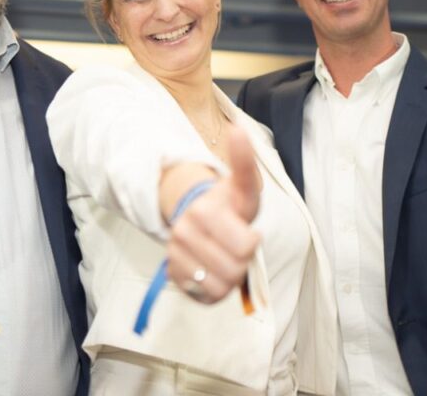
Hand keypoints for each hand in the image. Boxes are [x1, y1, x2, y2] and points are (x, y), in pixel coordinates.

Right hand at [165, 127, 260, 302]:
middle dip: (242, 261)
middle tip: (236, 246)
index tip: (247, 232)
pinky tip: (214, 271)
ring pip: (220, 286)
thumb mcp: (243, 185)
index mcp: (204, 211)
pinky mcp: (174, 274)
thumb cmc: (227, 204)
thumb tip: (238, 130)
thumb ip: (244, 161)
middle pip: (235, 269)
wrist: (198, 216)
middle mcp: (185, 233)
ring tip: (226, 258)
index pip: (245, 247)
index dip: (252, 243)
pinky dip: (216, 289)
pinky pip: (206, 296)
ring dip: (230, 276)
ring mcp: (176, 254)